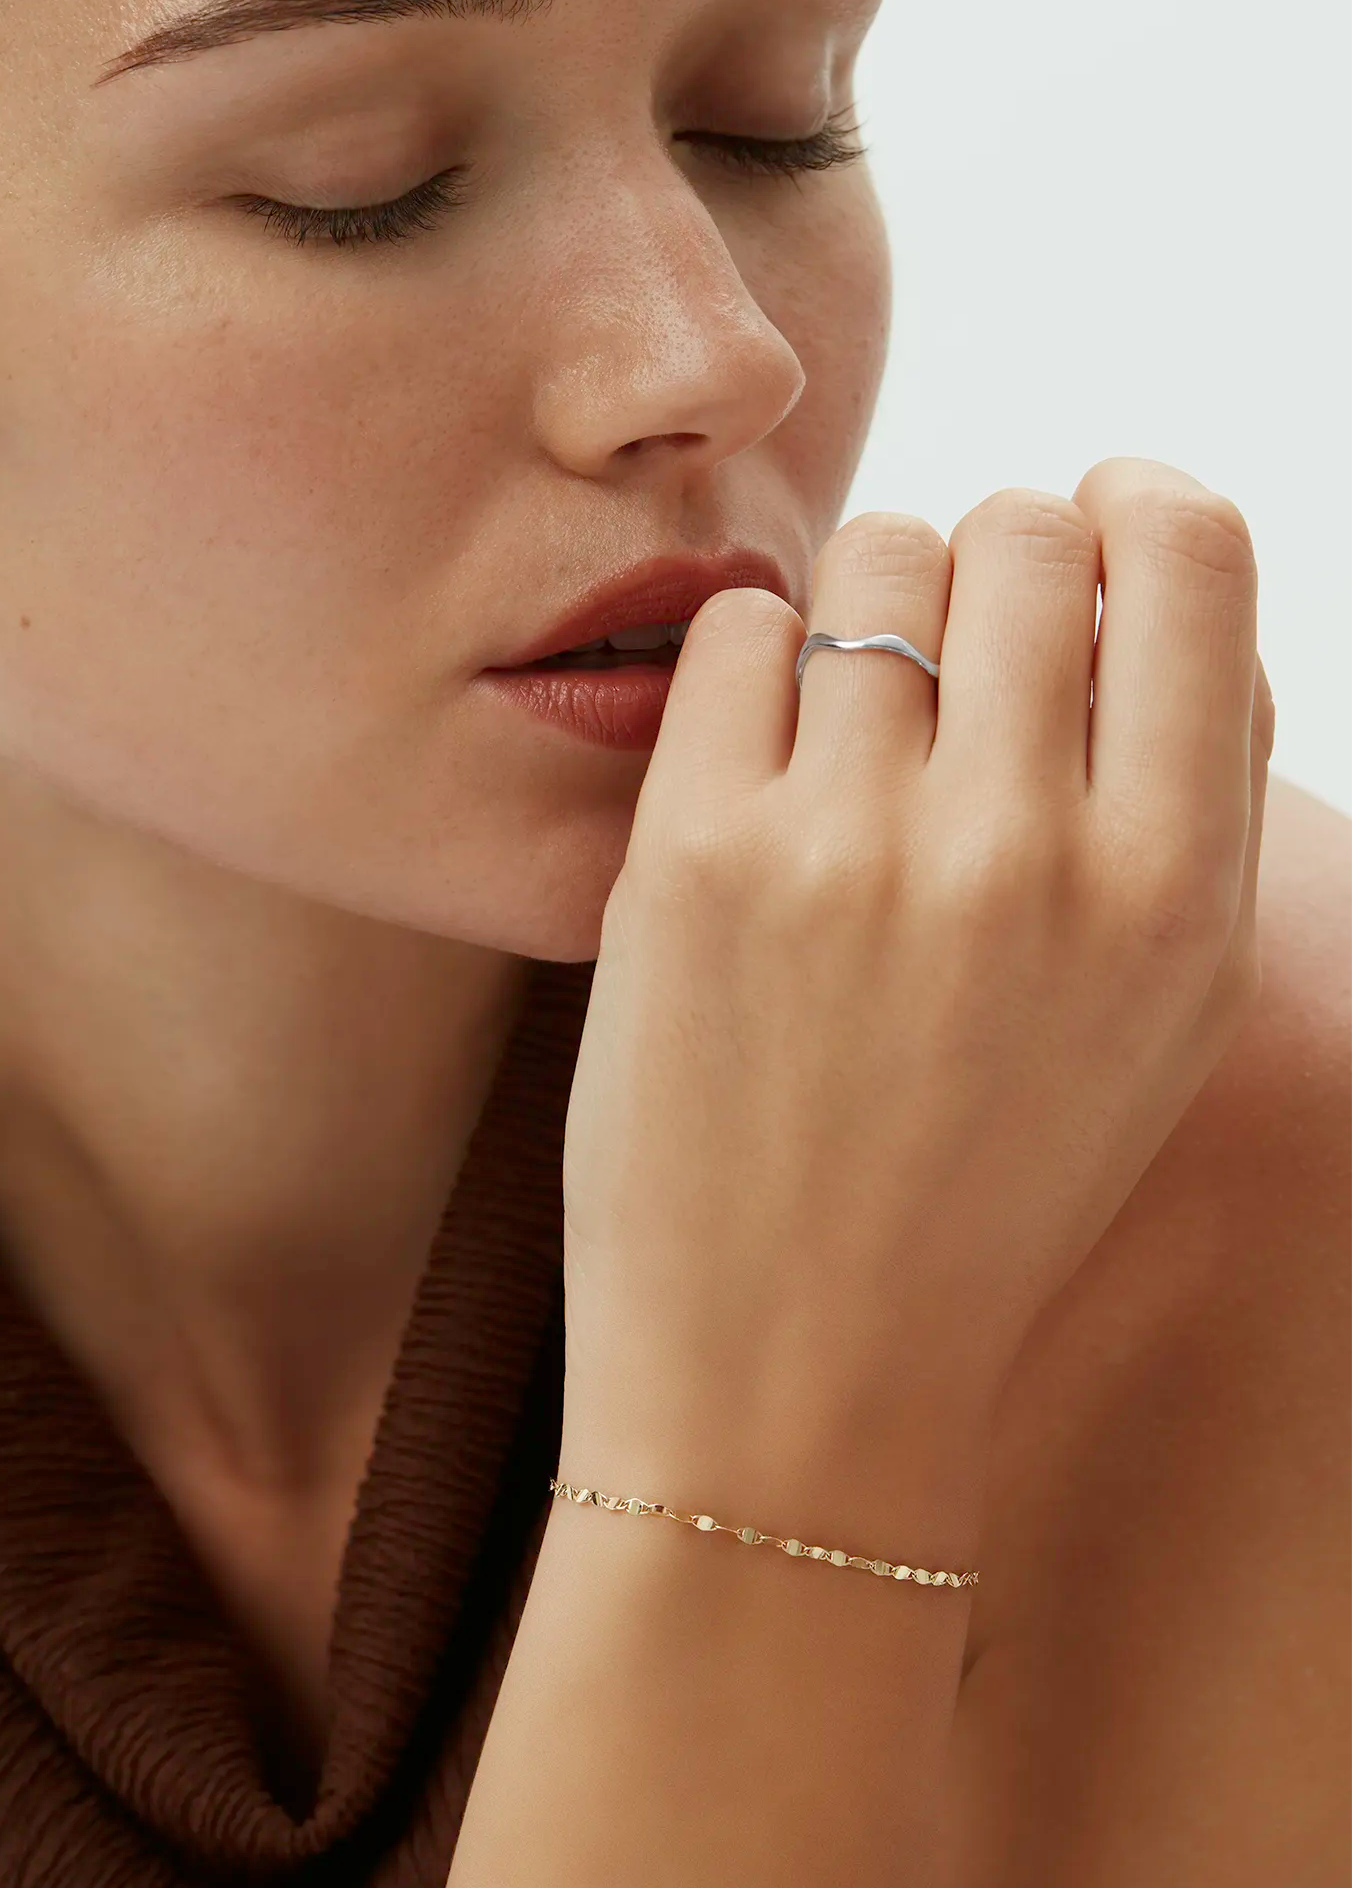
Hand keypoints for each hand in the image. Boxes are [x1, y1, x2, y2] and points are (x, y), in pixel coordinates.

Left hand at [561, 459, 1273, 1455]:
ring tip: (857, 708)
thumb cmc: (987, 1187)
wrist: (793, 1373)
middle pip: (1023, 528)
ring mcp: (850, 849)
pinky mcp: (693, 859)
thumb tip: (1159, 584)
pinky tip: (764, 755)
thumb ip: (1190, 799)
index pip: (1196, 551)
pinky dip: (759, 661)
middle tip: (958, 651)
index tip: (1094, 544)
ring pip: (877, 558)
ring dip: (872, 602)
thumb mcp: (1159, 1019)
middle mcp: (1025, 851)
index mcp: (1176, 889)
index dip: (1139, 514)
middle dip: (996, 560)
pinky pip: (740, 631)